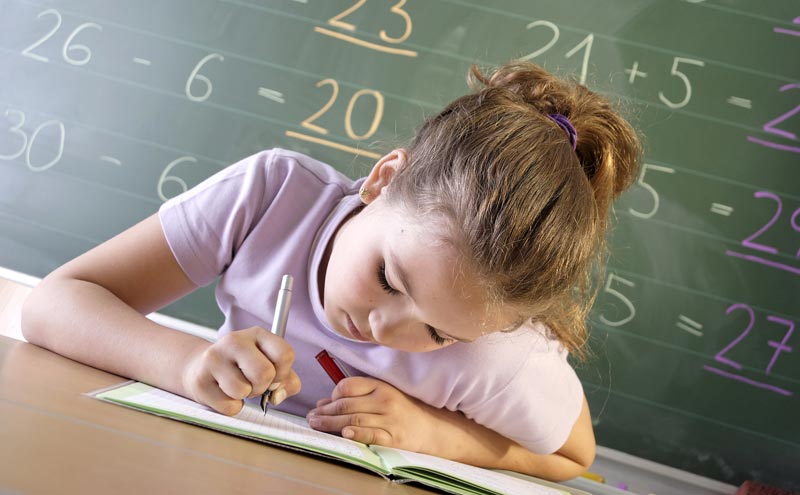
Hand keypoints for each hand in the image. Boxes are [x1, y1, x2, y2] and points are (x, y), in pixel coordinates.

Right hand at [181, 326, 300, 415]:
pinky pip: (229, 406)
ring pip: (243, 391)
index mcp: (258, 334)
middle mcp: (235, 340)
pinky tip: (223, 392)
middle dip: (263, 386)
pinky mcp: (200, 380)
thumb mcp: (270, 366)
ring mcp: (214, 358)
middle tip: (253, 383)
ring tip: (237, 385)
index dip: (284, 373)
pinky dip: (231, 406)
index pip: (285, 354)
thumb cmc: (242, 368)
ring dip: (244, 396)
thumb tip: (277, 396)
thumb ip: (287, 381)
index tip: (275, 377)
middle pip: (265, 373)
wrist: (201, 367)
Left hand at [306, 377, 439, 452]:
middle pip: (347, 405)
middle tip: (311, 418)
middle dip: (325, 412)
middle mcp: (384, 400)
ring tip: (317, 425)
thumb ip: (356, 396)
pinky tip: (344, 433)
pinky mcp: (393, 438)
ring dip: (331, 424)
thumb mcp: (382, 395)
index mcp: (381, 386)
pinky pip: (372, 435)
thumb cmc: (402, 409)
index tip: (323, 404)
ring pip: (354, 420)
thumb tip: (324, 403)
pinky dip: (357, 434)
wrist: (431, 427)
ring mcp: (389, 419)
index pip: (349, 386)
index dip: (332, 395)